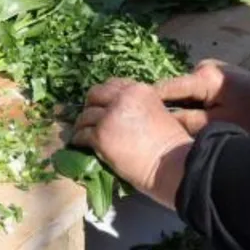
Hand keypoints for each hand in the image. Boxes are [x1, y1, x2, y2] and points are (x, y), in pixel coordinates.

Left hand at [73, 79, 192, 208]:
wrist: (171, 164)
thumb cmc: (171, 145)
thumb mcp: (158, 112)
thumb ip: (138, 106)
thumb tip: (119, 111)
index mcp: (138, 90)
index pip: (113, 84)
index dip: (105, 95)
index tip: (102, 104)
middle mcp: (121, 98)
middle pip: (95, 94)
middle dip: (90, 104)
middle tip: (90, 116)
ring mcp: (109, 117)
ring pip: (85, 115)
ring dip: (82, 124)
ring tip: (82, 131)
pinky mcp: (100, 136)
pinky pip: (82, 135)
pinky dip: (79, 140)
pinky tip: (80, 144)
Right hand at [156, 59, 249, 135]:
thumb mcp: (220, 123)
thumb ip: (189, 122)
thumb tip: (162, 122)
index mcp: (203, 77)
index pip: (166, 88)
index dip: (149, 102)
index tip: (133, 115)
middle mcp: (202, 66)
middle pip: (175, 89)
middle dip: (168, 107)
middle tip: (157, 127)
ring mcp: (207, 67)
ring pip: (185, 90)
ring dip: (183, 105)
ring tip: (185, 124)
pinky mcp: (213, 72)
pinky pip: (195, 88)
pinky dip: (194, 101)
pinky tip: (202, 114)